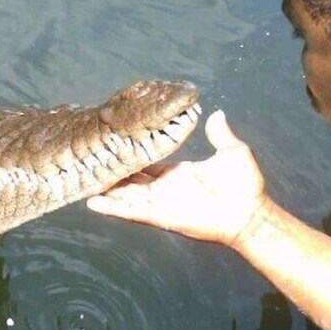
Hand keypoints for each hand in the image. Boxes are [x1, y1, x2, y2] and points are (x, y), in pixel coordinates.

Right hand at [86, 110, 267, 246]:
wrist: (249, 213)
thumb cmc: (244, 185)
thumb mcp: (232, 151)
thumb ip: (219, 134)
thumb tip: (216, 114)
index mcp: (176, 173)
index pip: (145, 163)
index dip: (128, 156)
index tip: (111, 144)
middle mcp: (163, 188)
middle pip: (129, 179)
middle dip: (110, 171)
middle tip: (88, 159)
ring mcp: (160, 202)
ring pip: (124, 194)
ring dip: (105, 188)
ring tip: (81, 180)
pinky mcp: (160, 215)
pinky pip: (131, 211)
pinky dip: (112, 207)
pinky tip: (92, 202)